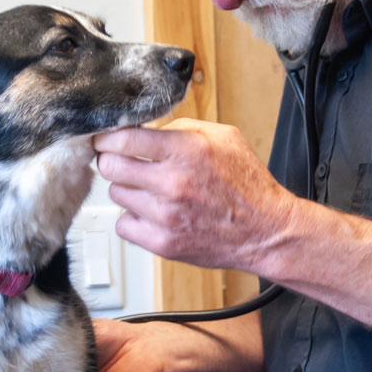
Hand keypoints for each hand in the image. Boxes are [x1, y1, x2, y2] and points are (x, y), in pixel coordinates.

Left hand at [92, 118, 295, 272]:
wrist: (266, 231)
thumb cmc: (247, 184)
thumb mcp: (224, 137)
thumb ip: (181, 128)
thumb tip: (145, 129)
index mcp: (186, 150)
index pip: (123, 139)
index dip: (107, 137)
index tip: (105, 139)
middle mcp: (172, 182)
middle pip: (110, 166)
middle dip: (112, 160)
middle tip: (122, 162)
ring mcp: (165, 215)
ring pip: (116, 194)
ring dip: (128, 189)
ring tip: (149, 190)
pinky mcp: (163, 243)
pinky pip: (123, 226)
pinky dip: (132, 219)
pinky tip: (150, 213)